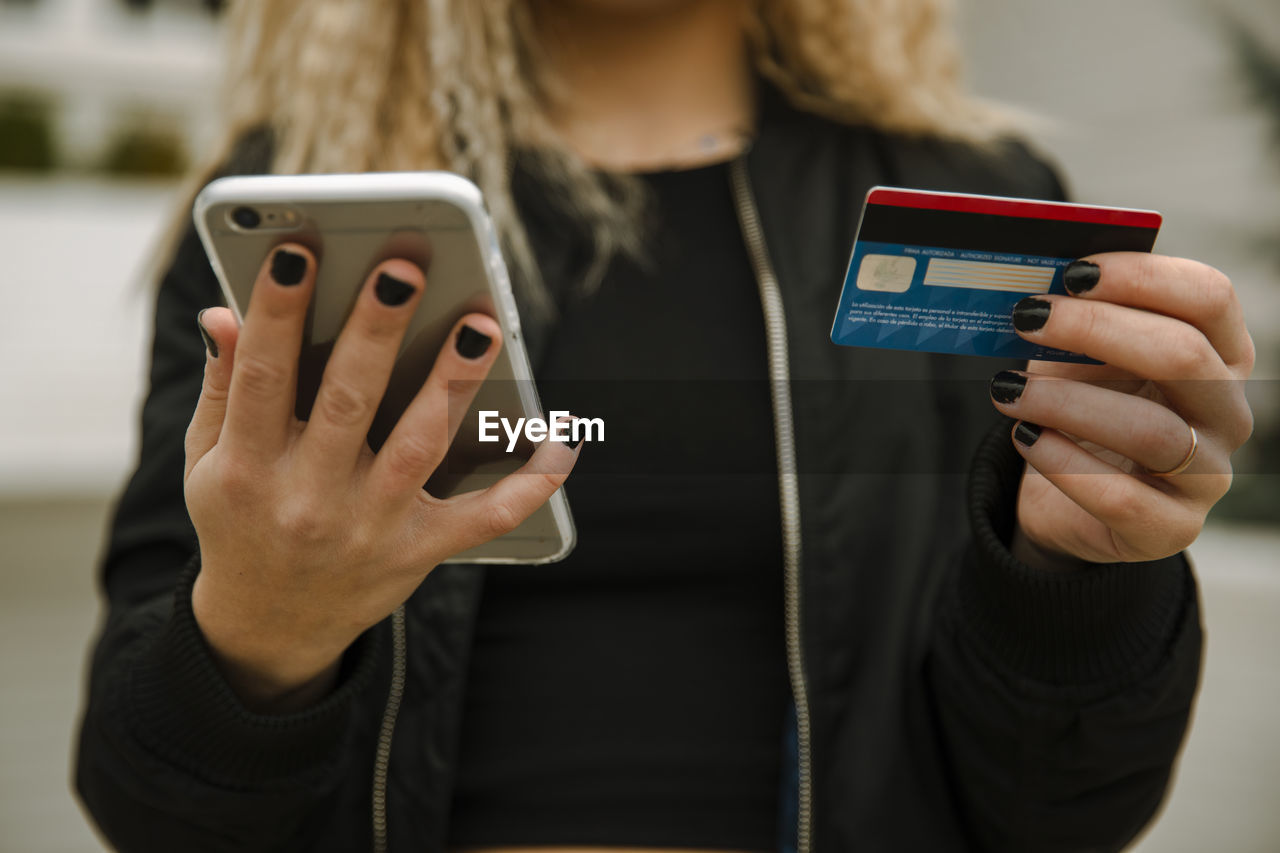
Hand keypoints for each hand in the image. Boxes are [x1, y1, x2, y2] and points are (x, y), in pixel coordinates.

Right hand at [185, 245, 579, 710]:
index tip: (299, 251)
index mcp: (245, 468)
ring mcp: (369, 528)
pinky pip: (487, 517)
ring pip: (420, 445)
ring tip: (481, 324)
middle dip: (376, 331)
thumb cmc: (242, 519)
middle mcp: (307, 500)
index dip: (276, 312)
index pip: (261, 376)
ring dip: (453, 383)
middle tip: (404, 268)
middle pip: (347, 401)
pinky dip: (532, 481)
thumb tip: (224, 311)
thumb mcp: (208, 463)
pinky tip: (562, 436)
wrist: (270, 624)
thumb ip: (223, 387)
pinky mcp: (419, 552)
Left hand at [988, 253, 1253, 564]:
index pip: (1209, 298)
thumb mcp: (1080, 359)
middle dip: (1095, 328)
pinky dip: (1061, 461)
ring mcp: (1208, 475)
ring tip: (1005, 389)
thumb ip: (1074, 322)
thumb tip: (1031, 288)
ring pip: (1150, 429)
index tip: (1072, 272)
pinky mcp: (1171, 529)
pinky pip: (1120, 496)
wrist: (1068, 502)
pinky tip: (1024, 438)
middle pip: (1182, 355)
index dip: (1142, 276)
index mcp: (1221, 353)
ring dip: (1065, 402)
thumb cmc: (1081, 410)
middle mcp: (1227, 411)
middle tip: (1027, 318)